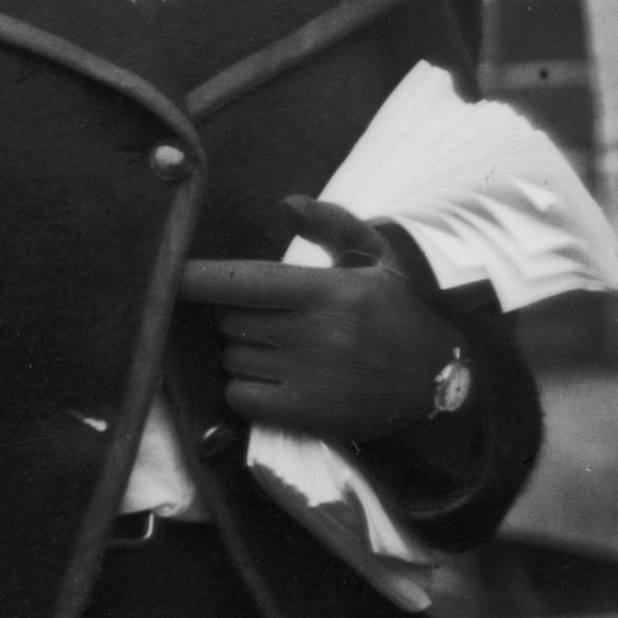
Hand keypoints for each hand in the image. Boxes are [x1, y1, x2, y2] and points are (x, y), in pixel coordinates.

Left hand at [179, 198, 459, 444]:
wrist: (445, 381)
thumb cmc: (405, 312)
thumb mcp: (384, 259)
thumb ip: (334, 227)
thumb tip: (286, 204)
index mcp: (332, 291)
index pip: (246, 281)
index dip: (199, 279)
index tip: (171, 278)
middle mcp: (317, 333)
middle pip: (231, 322)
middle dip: (236, 318)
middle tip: (264, 320)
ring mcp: (310, 377)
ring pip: (233, 359)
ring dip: (242, 353)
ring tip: (276, 351)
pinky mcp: (307, 414)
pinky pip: (240, 397)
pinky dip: (243, 389)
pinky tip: (269, 382)